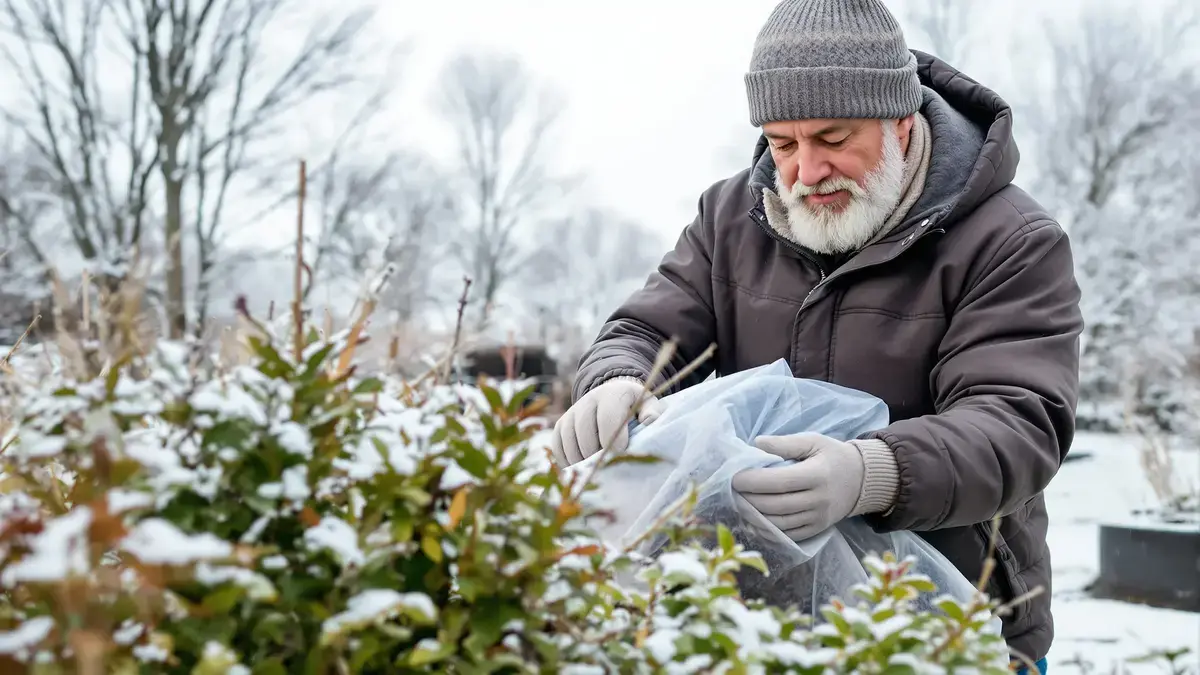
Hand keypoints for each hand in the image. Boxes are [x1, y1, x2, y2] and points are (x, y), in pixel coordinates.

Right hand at [550, 378, 664, 466]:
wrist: (612, 396)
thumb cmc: (634, 406)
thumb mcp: (648, 404)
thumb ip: (652, 412)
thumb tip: (649, 421)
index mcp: (612, 394)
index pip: (608, 417)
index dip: (612, 438)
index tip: (620, 452)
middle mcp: (588, 400)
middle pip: (584, 430)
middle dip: (596, 452)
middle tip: (607, 466)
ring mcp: (572, 412)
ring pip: (569, 439)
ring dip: (581, 459)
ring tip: (595, 470)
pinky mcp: (561, 424)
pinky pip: (558, 445)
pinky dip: (567, 460)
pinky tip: (581, 469)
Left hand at [731, 432, 865, 541]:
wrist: (862, 480)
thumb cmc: (833, 456)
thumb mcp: (813, 442)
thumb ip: (785, 443)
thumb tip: (757, 443)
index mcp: (817, 475)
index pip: (779, 482)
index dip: (753, 481)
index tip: (734, 477)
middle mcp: (818, 500)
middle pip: (775, 505)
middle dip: (748, 499)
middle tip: (732, 490)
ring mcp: (818, 518)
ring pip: (779, 524)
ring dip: (754, 516)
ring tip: (739, 503)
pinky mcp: (816, 530)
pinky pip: (787, 536)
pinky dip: (767, 531)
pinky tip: (753, 520)